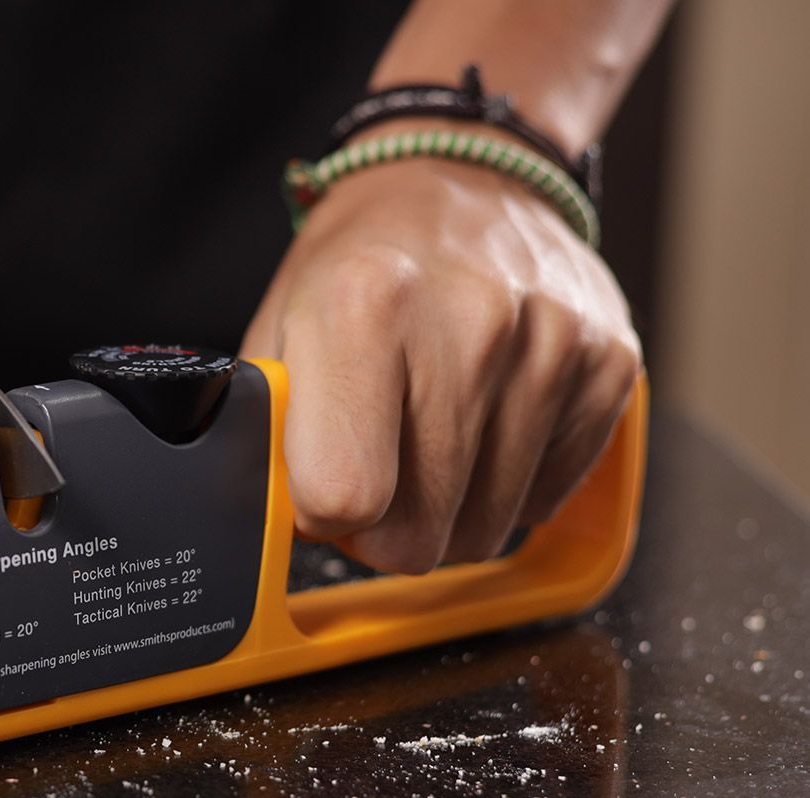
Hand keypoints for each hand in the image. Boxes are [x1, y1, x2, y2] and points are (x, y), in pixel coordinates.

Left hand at [242, 139, 640, 574]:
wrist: (464, 178)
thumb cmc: (360, 264)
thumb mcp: (281, 328)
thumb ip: (273, 430)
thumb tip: (287, 522)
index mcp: (364, 306)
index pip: (346, 493)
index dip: (324, 511)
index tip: (323, 482)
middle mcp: (470, 323)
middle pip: (419, 533)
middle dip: (386, 527)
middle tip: (375, 471)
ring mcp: (551, 345)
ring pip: (485, 530)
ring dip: (446, 509)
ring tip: (426, 437)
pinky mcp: (609, 366)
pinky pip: (542, 501)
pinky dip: (506, 485)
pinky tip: (483, 421)